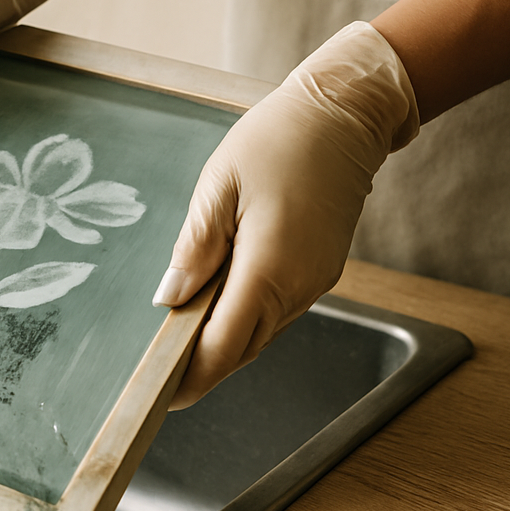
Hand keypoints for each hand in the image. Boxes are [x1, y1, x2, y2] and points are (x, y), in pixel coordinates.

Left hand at [154, 21, 419, 409]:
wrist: (345, 114)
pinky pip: (277, 309)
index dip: (193, 376)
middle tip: (163, 370)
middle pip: (244, 347)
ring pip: (262, 331)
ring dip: (225, 339)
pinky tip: (221, 298)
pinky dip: (247, 315)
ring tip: (184, 333)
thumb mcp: (220, 185)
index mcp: (269, 268)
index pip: (225, 345)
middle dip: (204, 364)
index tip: (164, 395)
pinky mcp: (322, 271)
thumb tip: (171, 296)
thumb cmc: (279, 140)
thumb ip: (196, 246)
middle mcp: (298, 287)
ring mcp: (315, 282)